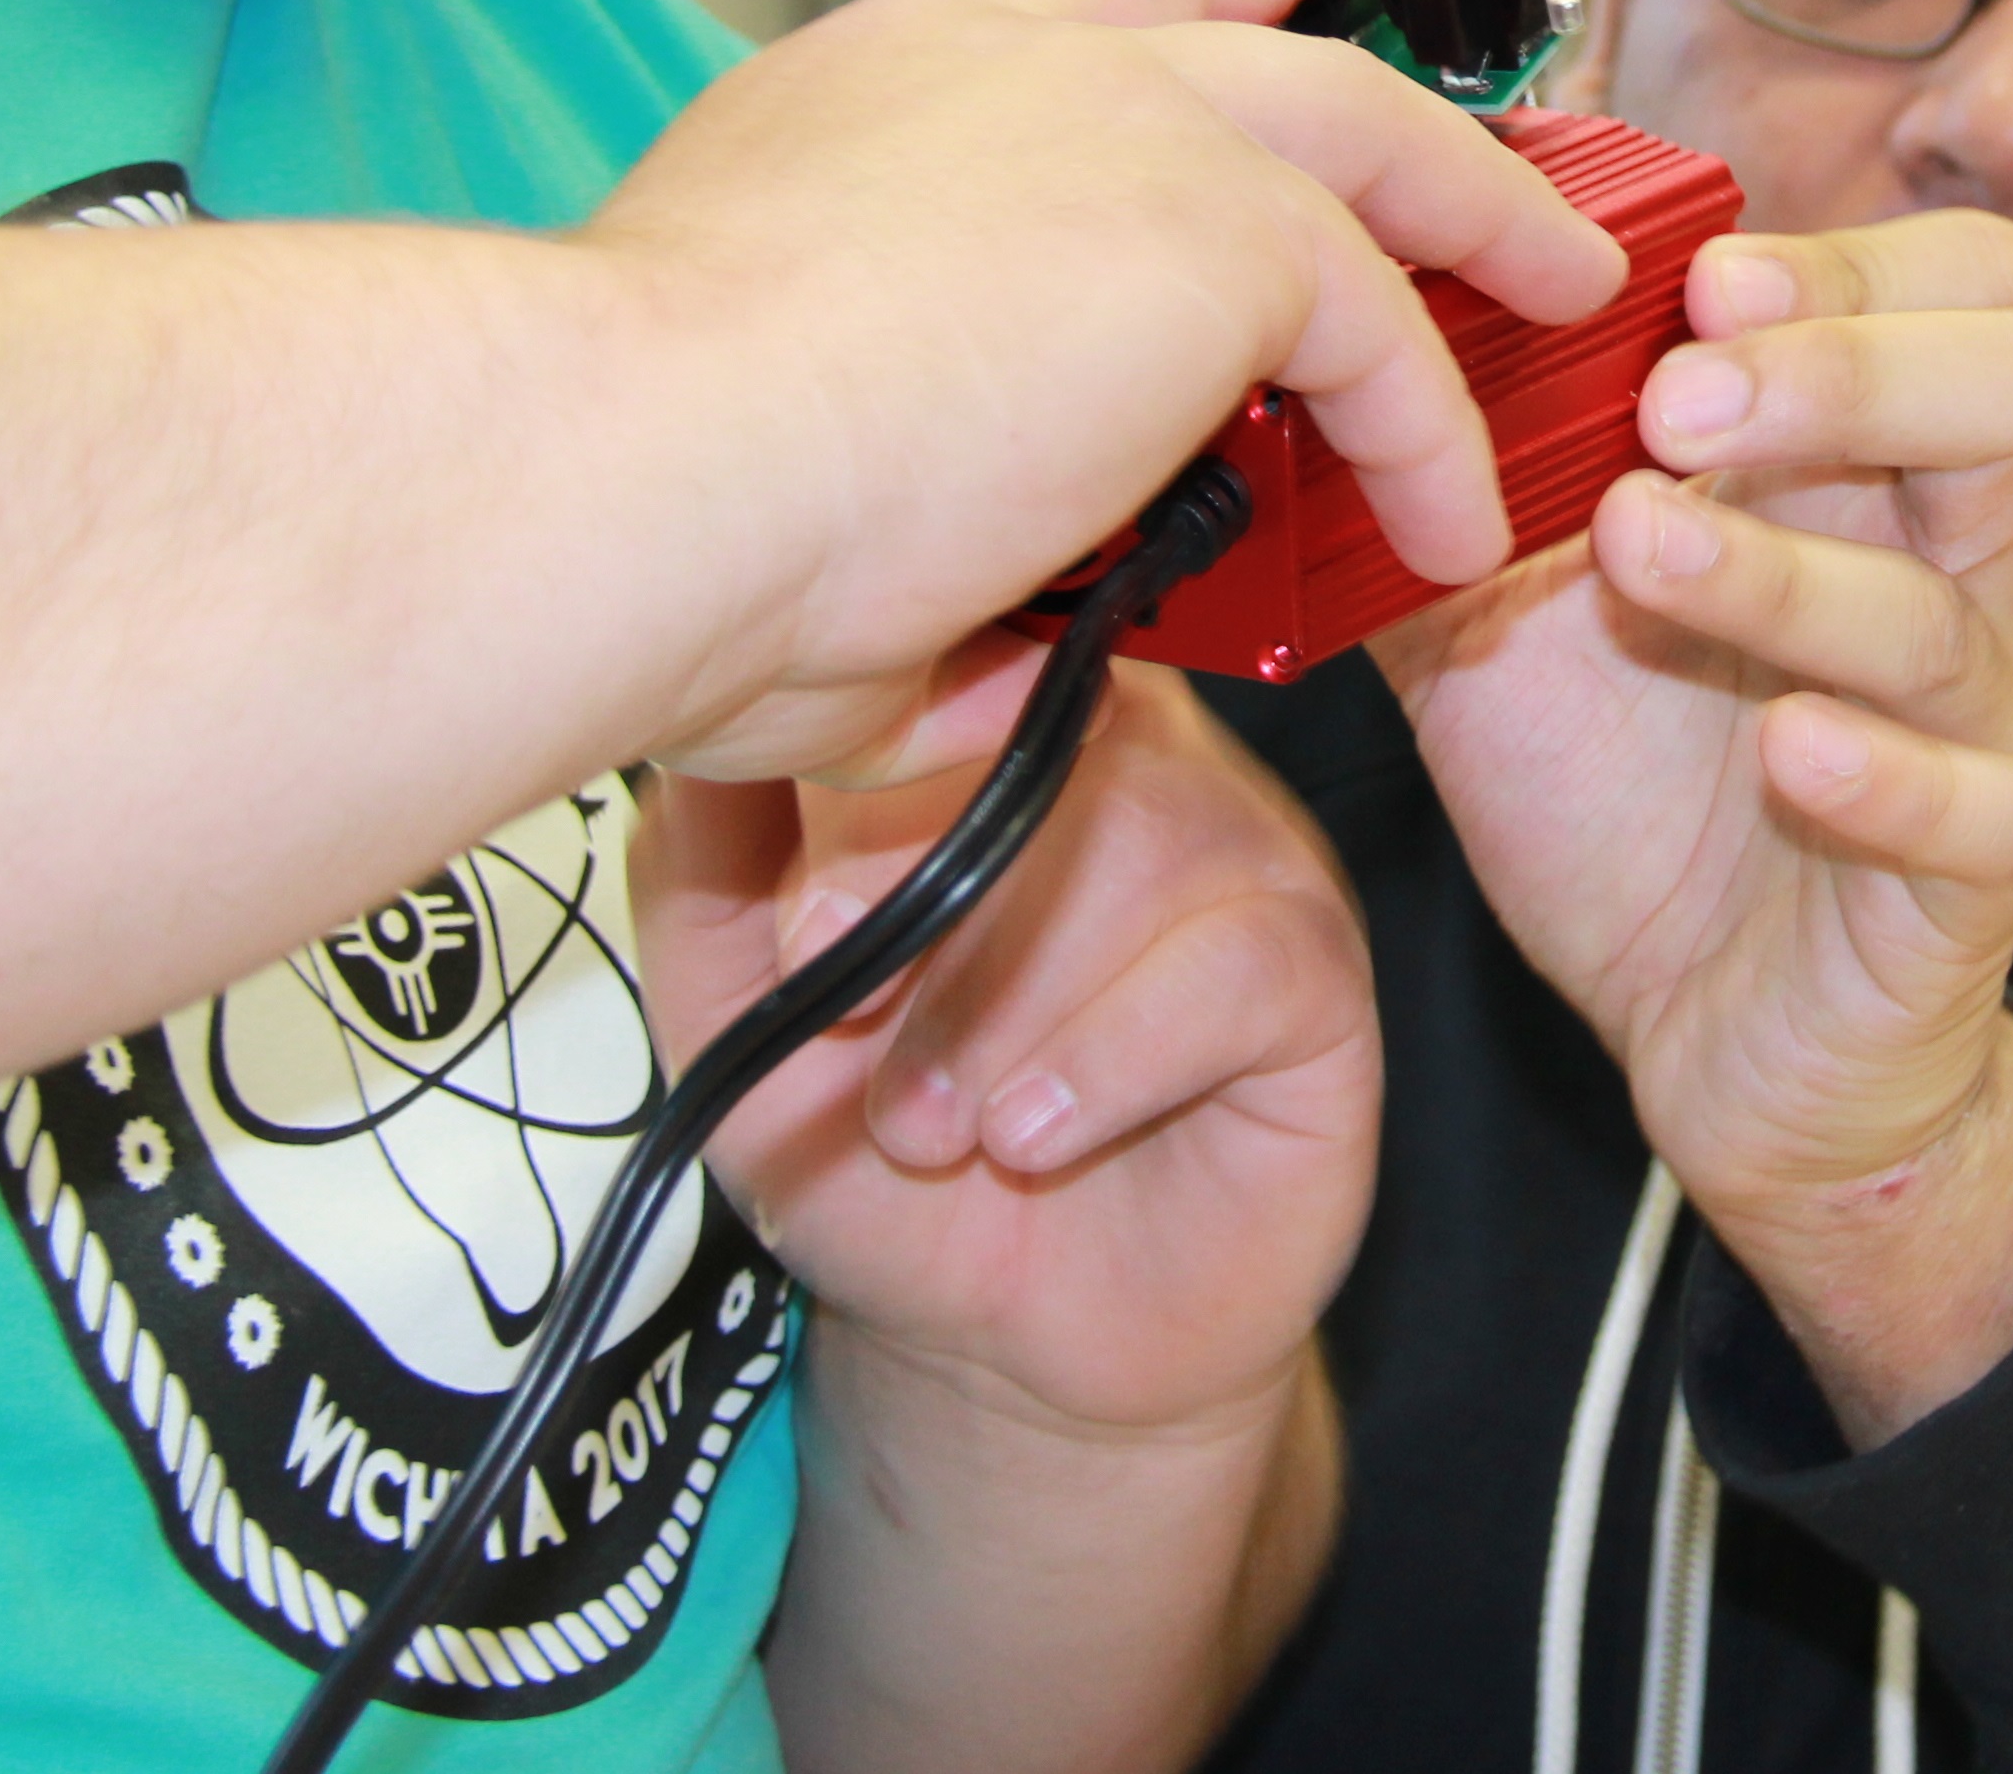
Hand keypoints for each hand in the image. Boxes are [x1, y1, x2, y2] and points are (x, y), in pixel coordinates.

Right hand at [587, 0, 1625, 782]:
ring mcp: (1122, 129)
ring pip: (1362, 141)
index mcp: (867, 88)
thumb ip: (907, 507)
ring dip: (1475, 215)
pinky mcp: (1223, 238)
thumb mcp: (780, 448)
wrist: (623, 474)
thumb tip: (965, 642)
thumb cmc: (634, 495)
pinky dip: (1430, 440)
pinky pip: (1384, 341)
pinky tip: (1454, 527)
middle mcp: (995, 66)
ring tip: (1557, 282)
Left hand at [633, 661, 1374, 1440]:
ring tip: (937, 1125)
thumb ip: (708, 868)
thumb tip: (694, 732)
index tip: (803, 932)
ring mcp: (1249, 857)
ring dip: (1007, 1001)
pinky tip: (1037, 1136)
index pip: (958, 674)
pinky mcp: (1318, 978)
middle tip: (851, 1029)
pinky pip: (1238, 962)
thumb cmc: (890, 1152)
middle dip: (927, 900)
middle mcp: (1144, 761)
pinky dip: (1110, 1056)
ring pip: (1145, 842)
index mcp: (1005, 732)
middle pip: (1055, 741)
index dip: (873, 792)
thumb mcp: (745, 1013)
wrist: (1008, 1339)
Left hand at [1373, 209, 2012, 1441]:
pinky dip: (1880, 771)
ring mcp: (1971, 723)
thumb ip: (1451, 474)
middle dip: (1854, 362)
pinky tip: (1786, 746)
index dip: (1847, 259)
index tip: (1694, 278)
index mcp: (1856, 469)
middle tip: (1677, 398)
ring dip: (1787, 568)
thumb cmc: (1632, 792)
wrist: (1716, 1039)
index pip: (1959, 283)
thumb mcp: (1508, 606)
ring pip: (1950, 608)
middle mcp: (1942, 570)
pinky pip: (1979, 808)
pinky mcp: (1970, 879)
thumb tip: (1324, 338)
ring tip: (1638, 546)